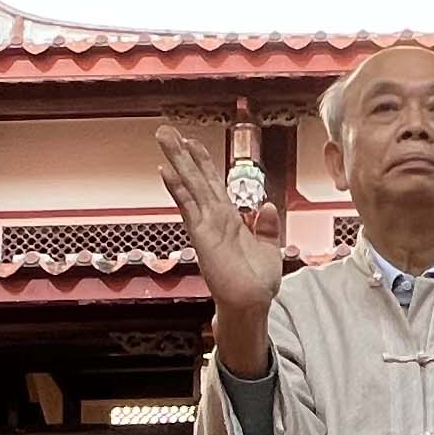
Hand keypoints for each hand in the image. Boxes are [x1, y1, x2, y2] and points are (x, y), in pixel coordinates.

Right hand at [156, 124, 284, 321]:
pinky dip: (177, 187)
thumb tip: (269, 207)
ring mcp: (206, 225)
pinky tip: (166, 170)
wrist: (251, 303)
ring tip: (163, 138)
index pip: (213, 183)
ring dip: (176, 160)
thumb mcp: (271, 248)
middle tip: (166, 131)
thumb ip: (268, 227)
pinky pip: (188, 205)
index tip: (193, 142)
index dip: (204, 162)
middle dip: (182, 153)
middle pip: (196, 178)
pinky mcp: (202, 234)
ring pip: (190, 184)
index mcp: (229, 220)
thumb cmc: (257, 283)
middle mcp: (214, 218)